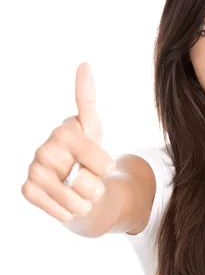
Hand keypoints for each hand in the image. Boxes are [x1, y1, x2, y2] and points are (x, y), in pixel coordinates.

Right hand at [21, 62, 114, 222]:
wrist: (72, 183)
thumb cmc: (86, 154)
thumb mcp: (95, 128)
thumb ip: (88, 99)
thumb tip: (84, 63)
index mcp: (64, 131)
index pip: (102, 162)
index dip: (106, 168)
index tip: (104, 164)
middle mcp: (45, 148)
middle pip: (89, 184)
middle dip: (95, 187)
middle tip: (86, 177)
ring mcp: (35, 169)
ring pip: (75, 201)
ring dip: (83, 202)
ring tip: (77, 191)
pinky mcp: (28, 190)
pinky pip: (58, 210)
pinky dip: (68, 211)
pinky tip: (64, 201)